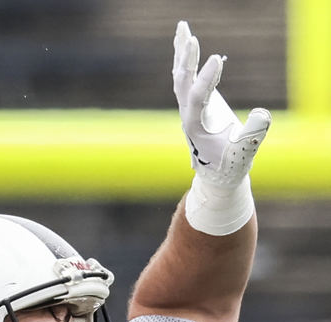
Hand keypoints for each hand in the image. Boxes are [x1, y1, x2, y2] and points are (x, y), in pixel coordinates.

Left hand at [172, 20, 270, 188]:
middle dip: (187, 62)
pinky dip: (185, 57)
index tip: (217, 58)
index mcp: (197, 126)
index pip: (198, 98)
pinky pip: (186, 76)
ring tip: (182, 28)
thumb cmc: (232, 163)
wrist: (217, 174)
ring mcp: (188, 107)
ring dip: (181, 53)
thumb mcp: (245, 153)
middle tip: (192, 39)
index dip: (206, 79)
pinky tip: (184, 38)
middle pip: (182, 84)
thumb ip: (253, 134)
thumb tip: (261, 114)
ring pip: (180, 77)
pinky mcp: (193, 102)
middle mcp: (187, 114)